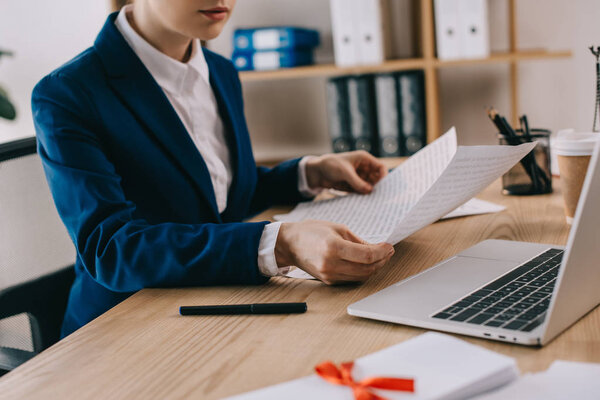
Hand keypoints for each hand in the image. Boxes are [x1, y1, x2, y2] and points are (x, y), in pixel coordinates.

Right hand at [275, 220, 393, 284]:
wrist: (288, 245)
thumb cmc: (310, 232)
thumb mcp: (337, 228)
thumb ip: (358, 240)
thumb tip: (376, 249)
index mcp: (333, 247)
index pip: (366, 255)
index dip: (382, 251)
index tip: (389, 246)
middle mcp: (331, 264)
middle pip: (367, 268)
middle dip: (382, 260)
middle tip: (388, 251)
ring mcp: (329, 275)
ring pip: (361, 276)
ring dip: (375, 267)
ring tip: (380, 257)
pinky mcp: (328, 281)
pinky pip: (352, 279)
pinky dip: (363, 272)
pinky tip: (367, 263)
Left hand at [305, 151, 387, 193]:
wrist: (317, 172)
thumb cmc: (331, 165)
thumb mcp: (345, 173)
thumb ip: (357, 182)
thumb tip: (370, 191)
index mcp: (364, 159)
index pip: (380, 167)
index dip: (384, 176)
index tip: (384, 187)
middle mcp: (364, 168)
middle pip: (377, 178)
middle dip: (378, 187)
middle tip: (379, 197)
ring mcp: (359, 177)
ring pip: (370, 186)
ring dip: (370, 193)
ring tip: (371, 201)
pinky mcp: (354, 185)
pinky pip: (362, 191)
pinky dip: (363, 196)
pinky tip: (364, 202)